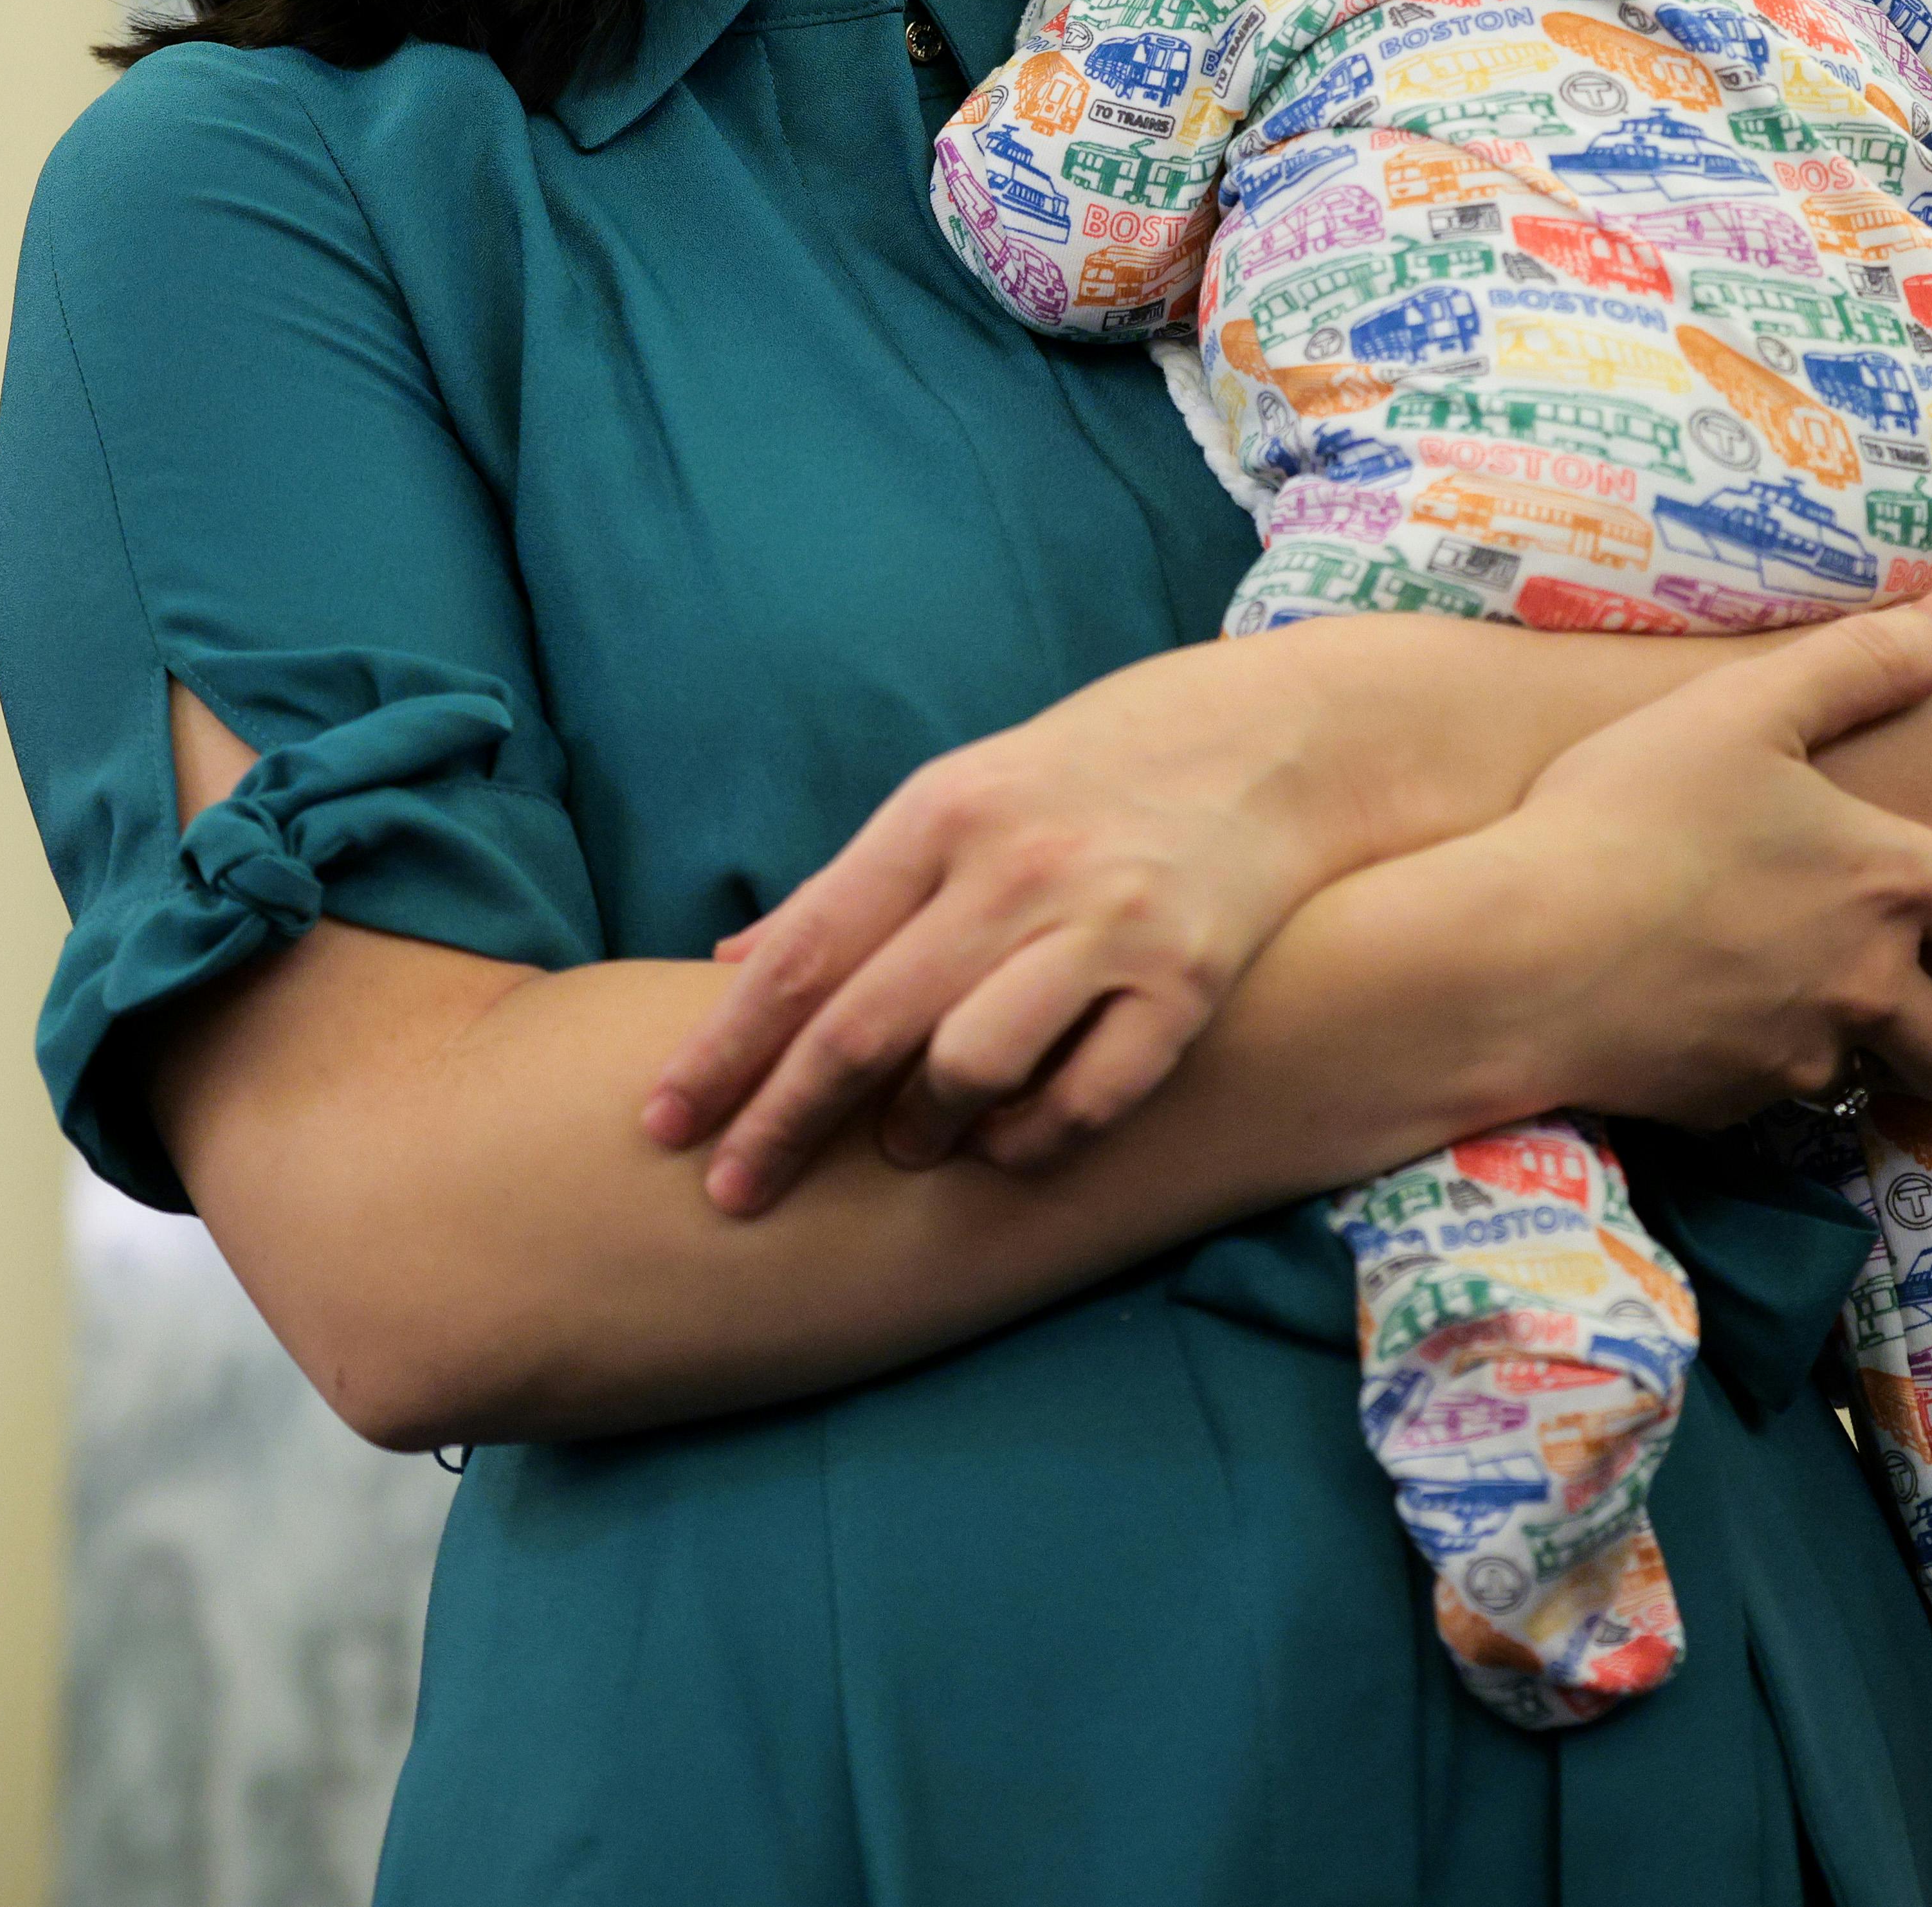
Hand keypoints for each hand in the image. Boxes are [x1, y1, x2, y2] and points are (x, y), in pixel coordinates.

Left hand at [638, 635, 1404, 1214]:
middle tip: (731, 1192)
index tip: (662, 1124)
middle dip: (781, 1123)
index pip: (801, 955)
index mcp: (939, 814)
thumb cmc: (1085, 777)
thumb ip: (850, 887)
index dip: (722, 1050)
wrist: (1270, 740)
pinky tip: (1005, 1144)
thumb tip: (726, 961)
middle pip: (864, 1026)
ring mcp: (1106, 925)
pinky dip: (1030, 1140)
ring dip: (917, 1131)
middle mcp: (1015, 868)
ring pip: (969, 1068)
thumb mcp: (957, 795)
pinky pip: (1086, 1097)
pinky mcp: (1186, 981)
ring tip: (903, 1149)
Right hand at [1462, 598, 1931, 1126]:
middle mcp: (1867, 983)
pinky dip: (1749, 1060)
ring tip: (1792, 1006)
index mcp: (1890, 882)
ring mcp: (1800, 1054)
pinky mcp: (1728, 1106)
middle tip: (1931, 1019)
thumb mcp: (1745, 711)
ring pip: (1864, 1072)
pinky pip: (1766, 1092)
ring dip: (1856, 1052)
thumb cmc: (1628, 818)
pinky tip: (1687, 1013)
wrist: (1520, 957)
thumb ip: (1860, 666)